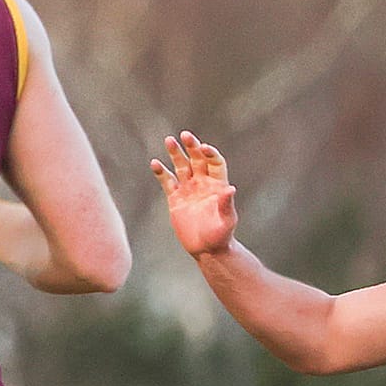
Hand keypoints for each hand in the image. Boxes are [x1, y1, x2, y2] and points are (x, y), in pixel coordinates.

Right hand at [150, 131, 239, 257]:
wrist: (207, 250)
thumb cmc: (221, 236)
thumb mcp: (227, 221)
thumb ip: (226, 204)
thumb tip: (230, 189)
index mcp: (217, 185)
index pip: (214, 162)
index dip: (210, 153)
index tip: (203, 147)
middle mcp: (202, 183)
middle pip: (197, 159)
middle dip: (192, 146)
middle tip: (185, 135)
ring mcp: (188, 189)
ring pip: (181, 166)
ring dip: (176, 153)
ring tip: (169, 140)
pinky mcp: (175, 198)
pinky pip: (167, 181)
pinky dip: (161, 172)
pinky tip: (155, 163)